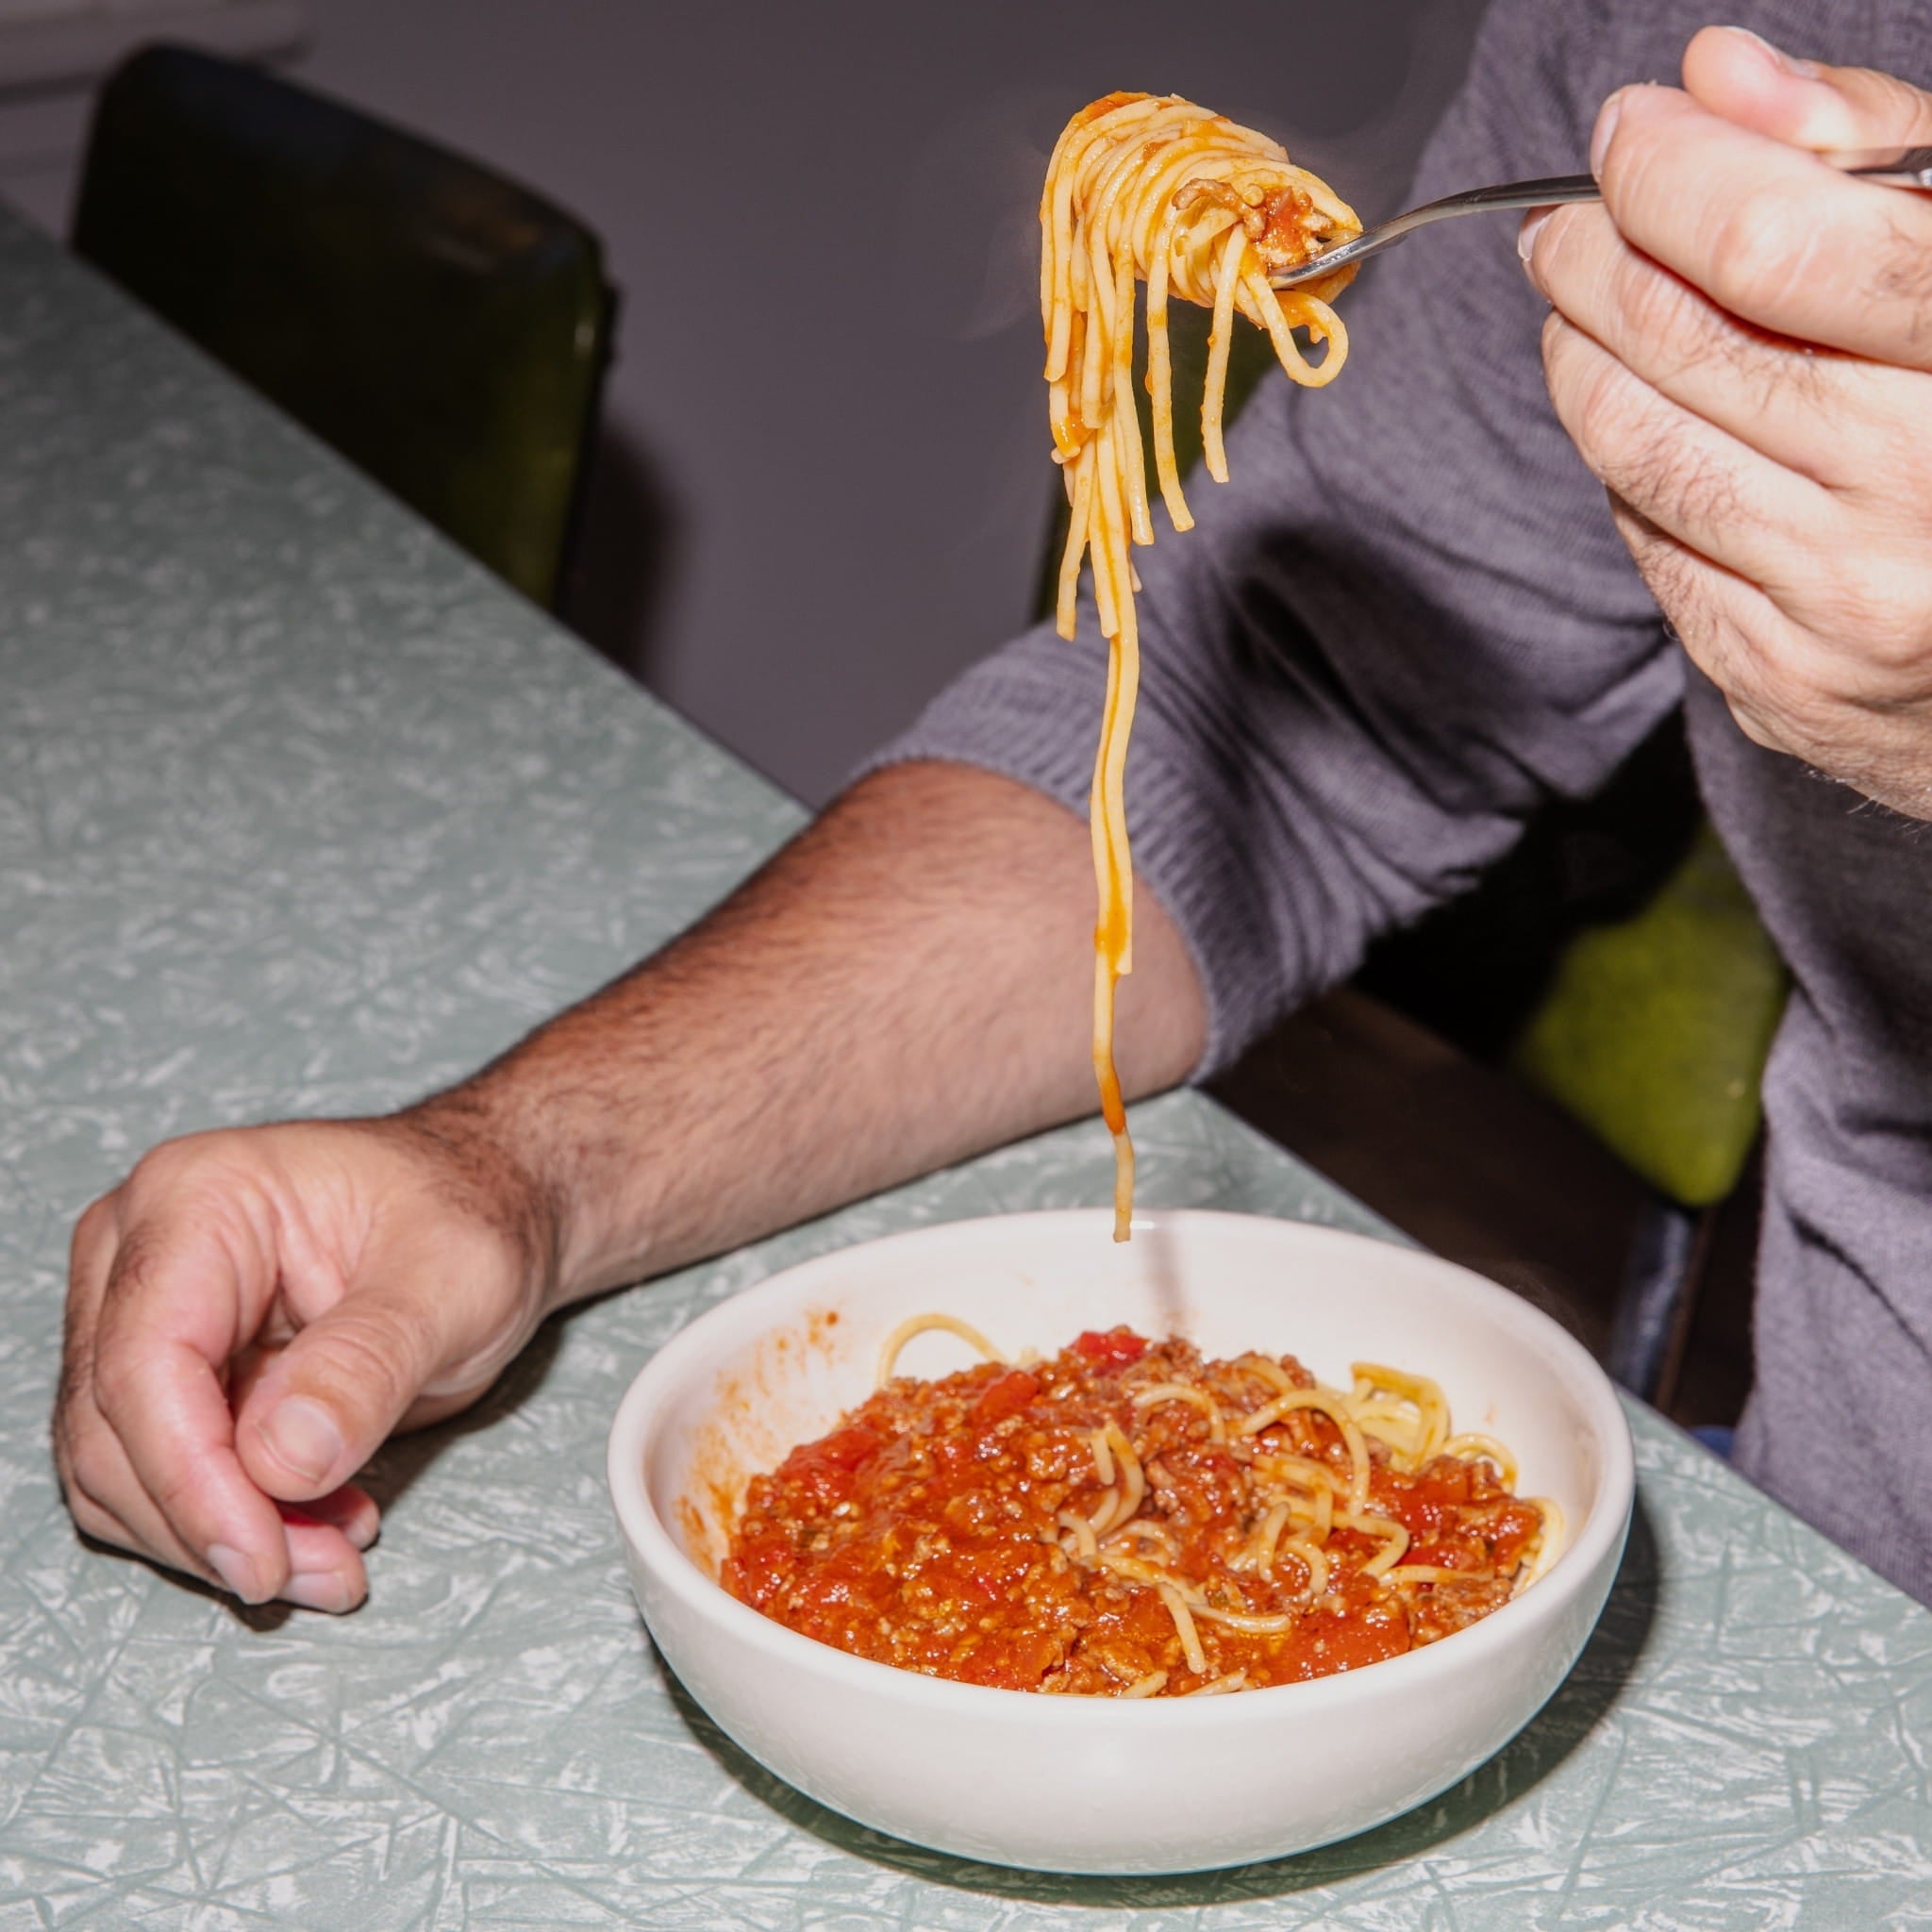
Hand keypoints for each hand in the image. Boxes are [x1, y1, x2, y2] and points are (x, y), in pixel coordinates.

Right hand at [55, 1113, 555, 1609]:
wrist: (490, 1207)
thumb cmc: (471, 1215)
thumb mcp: (454, 1281)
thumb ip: (369, 1364)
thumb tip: (279, 1458)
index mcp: (200, 1196)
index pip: (146, 1362)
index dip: (192, 1478)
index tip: (262, 1558)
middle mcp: (142, 1250)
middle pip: (115, 1429)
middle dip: (213, 1523)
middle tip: (323, 1571)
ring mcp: (144, 1314)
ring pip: (122, 1473)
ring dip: (223, 1538)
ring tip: (337, 1554)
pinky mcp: (168, 1375)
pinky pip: (162, 1480)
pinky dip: (233, 1525)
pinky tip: (323, 1523)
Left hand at [1520, 26, 1931, 817]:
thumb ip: (1861, 154)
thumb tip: (1713, 77)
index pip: (1777, 246)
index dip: (1673, 175)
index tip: (1626, 134)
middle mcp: (1924, 487)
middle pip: (1684, 343)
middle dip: (1593, 260)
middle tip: (1564, 226)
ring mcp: (1848, 598)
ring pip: (1638, 447)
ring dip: (1581, 358)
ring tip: (1581, 308)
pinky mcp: (1780, 677)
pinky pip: (1649, 542)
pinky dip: (1627, 465)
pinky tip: (1646, 420)